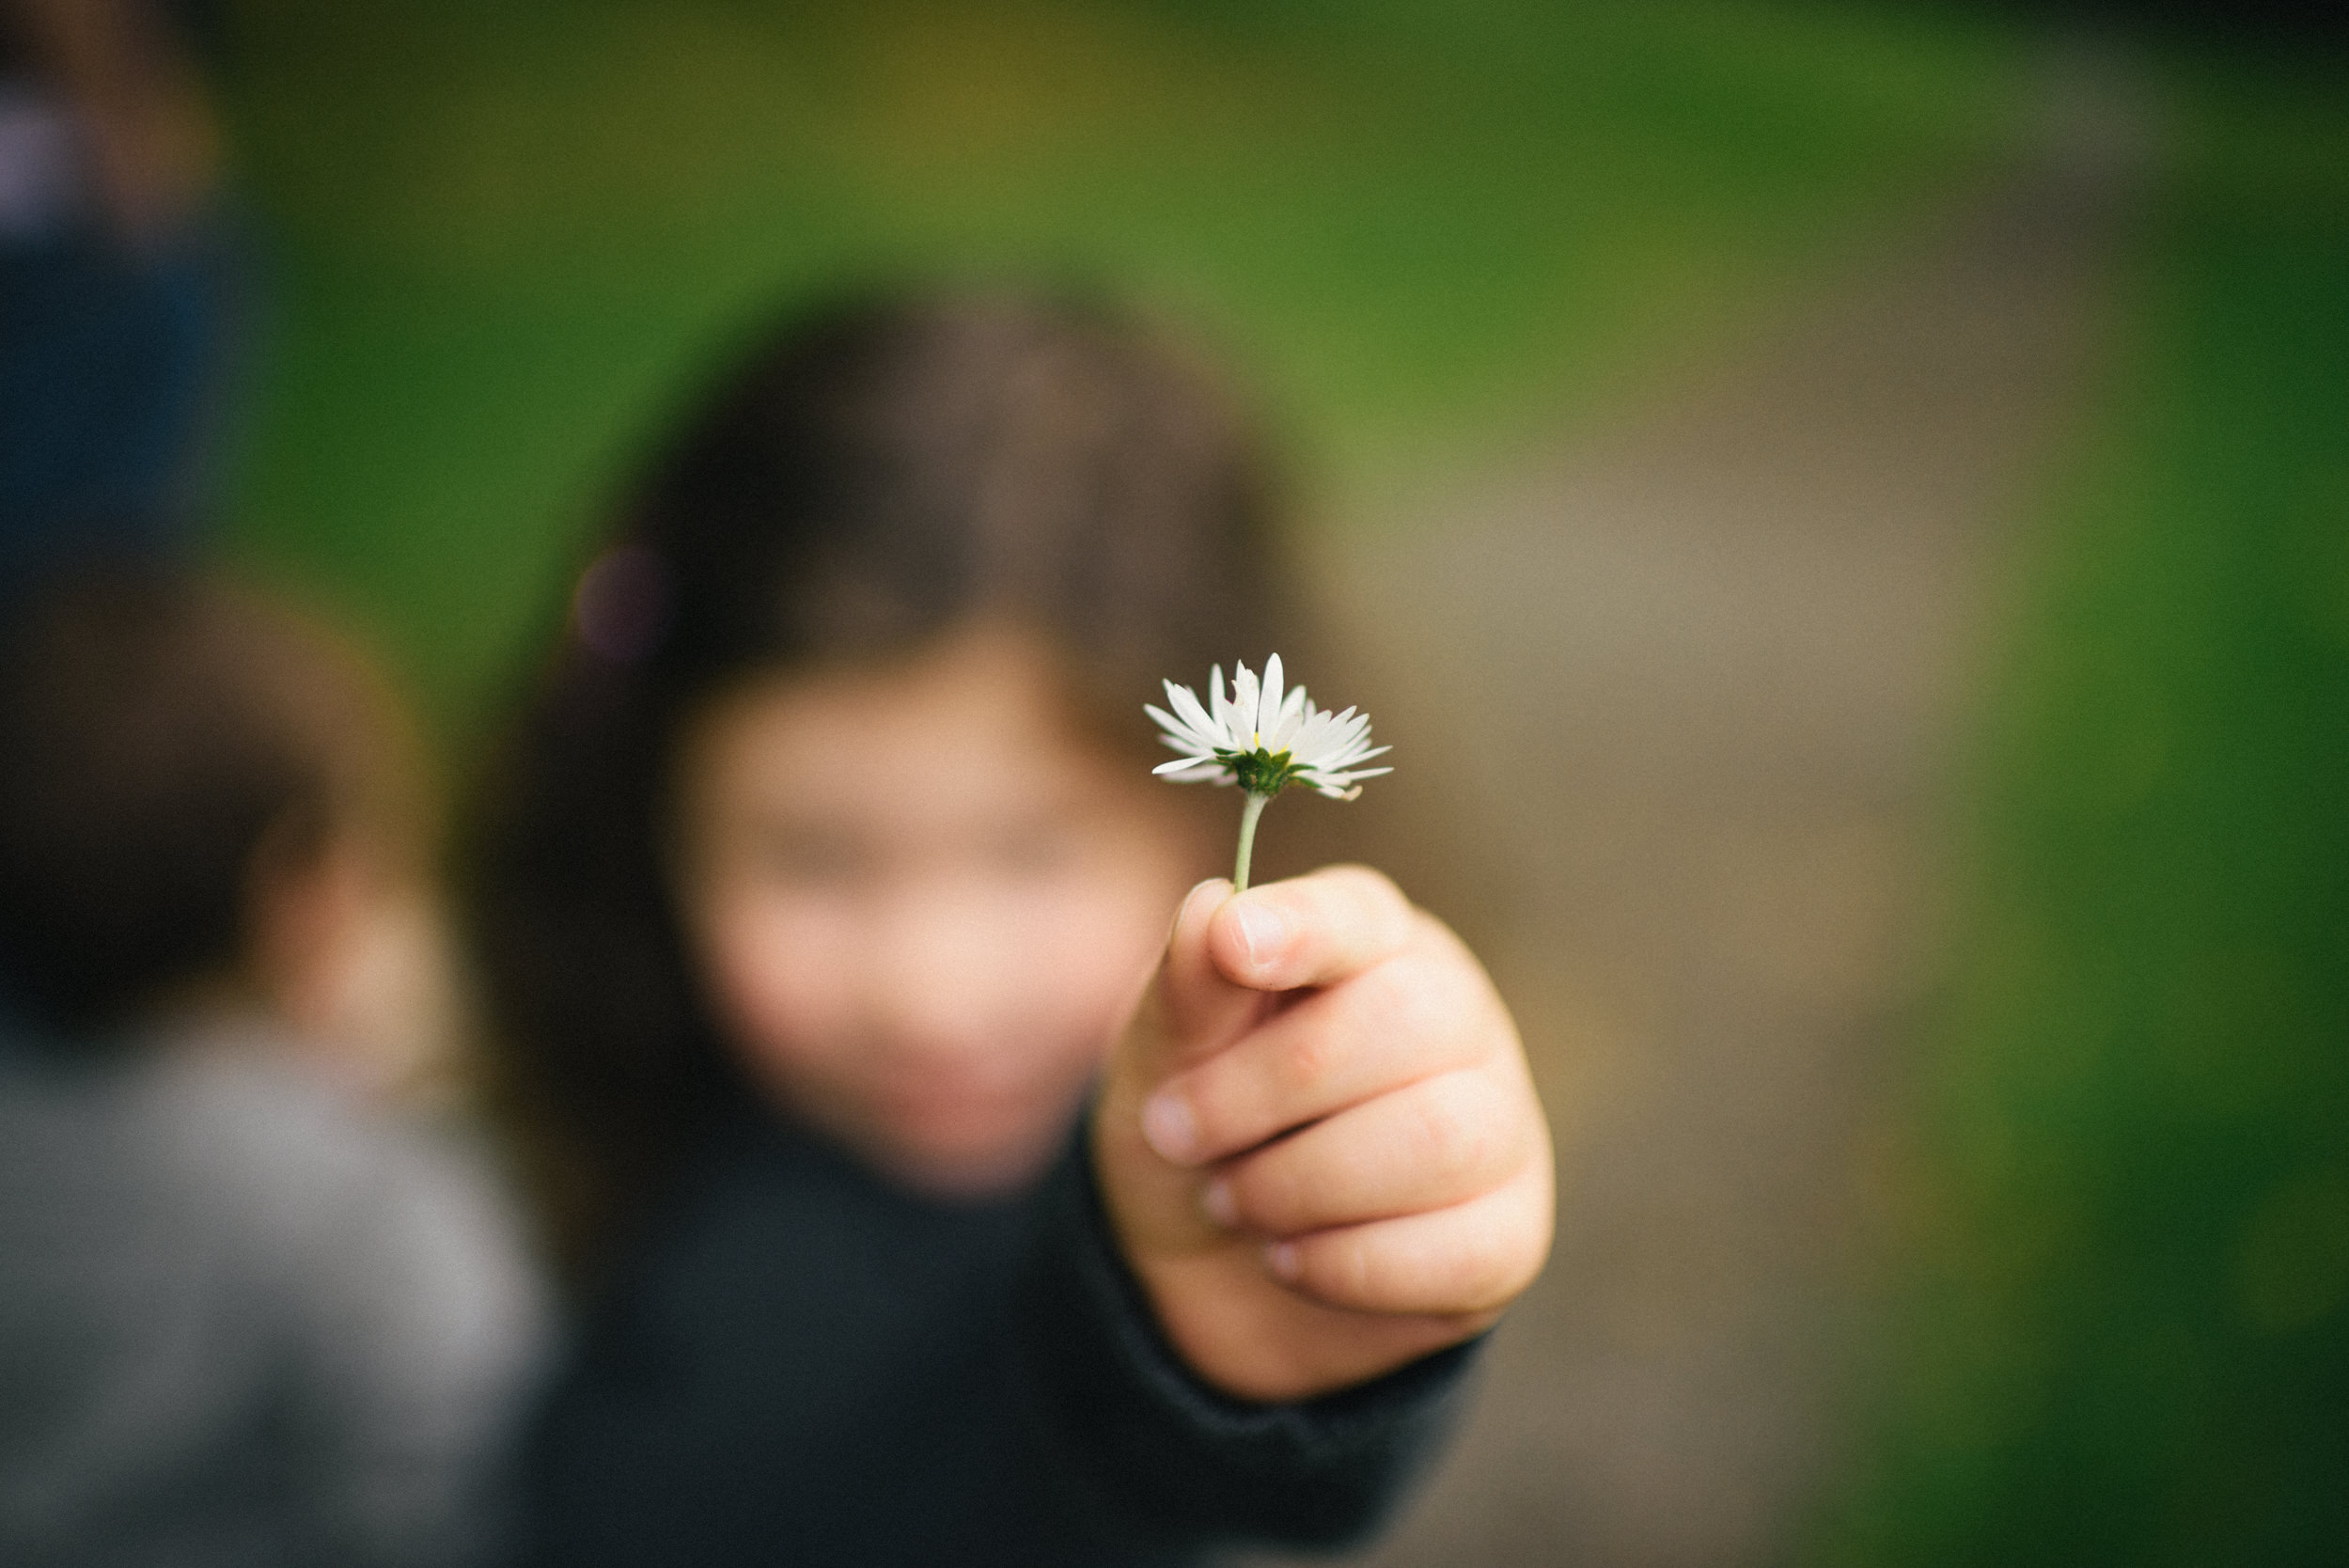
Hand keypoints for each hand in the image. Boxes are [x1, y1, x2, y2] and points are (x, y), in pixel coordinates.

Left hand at [1092, 866, 1553, 1403]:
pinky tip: (1288, 1258)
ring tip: (1229, 1200)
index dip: (1302, 927)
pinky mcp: (1510, 1232)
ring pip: (1440, 1140)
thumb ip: (1190, 987)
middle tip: (1174, 1133)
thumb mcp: (1166, 1056)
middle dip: (1260, 1090)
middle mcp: (1456, 1014)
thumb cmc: (1200, 1124)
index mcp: (1371, 941)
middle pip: (1405, 1020)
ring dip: (1298, 1185)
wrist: (1207, 1270)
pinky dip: (1343, 1266)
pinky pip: (1456, 1251)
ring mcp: (1500, 1122)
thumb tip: (1211, 909)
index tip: (1234, 944)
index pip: (1357, 914)